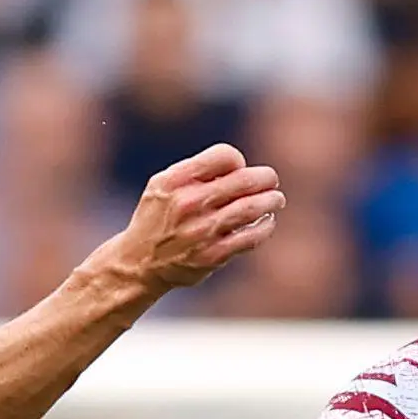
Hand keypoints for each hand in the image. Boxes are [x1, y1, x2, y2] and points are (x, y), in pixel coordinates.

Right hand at [117, 143, 283, 290]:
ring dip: (271, 201)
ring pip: (251, 208)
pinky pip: (250, 237)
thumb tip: (240, 167)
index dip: (237, 161)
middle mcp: (189, 203)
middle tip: (272, 180)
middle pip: (244, 180)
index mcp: (176, 180)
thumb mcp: (164, 185)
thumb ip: (197, 172)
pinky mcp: (213, 255)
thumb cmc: (159, 217)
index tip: (238, 170)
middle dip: (265, 178)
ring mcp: (202, 230)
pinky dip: (265, 227)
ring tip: (277, 199)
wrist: (139, 262)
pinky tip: (267, 222)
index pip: (224, 156)